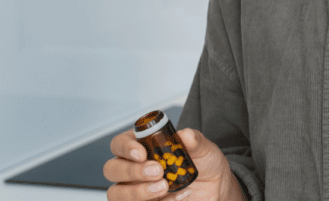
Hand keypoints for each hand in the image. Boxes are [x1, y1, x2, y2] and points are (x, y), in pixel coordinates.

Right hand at [104, 127, 245, 200]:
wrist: (216, 188)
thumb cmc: (203, 164)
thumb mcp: (204, 148)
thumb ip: (194, 140)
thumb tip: (185, 134)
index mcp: (142, 146)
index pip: (119, 144)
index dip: (125, 147)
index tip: (141, 153)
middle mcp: (134, 168)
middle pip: (111, 169)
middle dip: (131, 171)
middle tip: (157, 171)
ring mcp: (136, 189)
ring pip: (117, 193)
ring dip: (137, 191)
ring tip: (164, 187)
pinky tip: (179, 197)